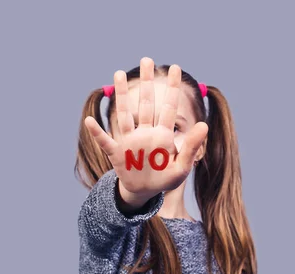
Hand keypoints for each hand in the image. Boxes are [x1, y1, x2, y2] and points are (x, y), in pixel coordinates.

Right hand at [84, 57, 207, 201]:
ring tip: (118, 73)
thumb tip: (204, 124)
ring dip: (121, 95)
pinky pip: (105, 141)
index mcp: (162, 135)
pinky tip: (90, 121)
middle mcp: (145, 133)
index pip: (168, 107)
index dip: (171, 88)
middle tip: (147, 60)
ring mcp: (130, 141)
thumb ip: (191, 147)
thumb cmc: (165, 179)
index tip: (175, 68)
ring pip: (125, 114)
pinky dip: (97, 133)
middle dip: (146, 82)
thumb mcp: (182, 167)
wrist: (146, 192)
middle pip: (145, 103)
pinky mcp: (118, 153)